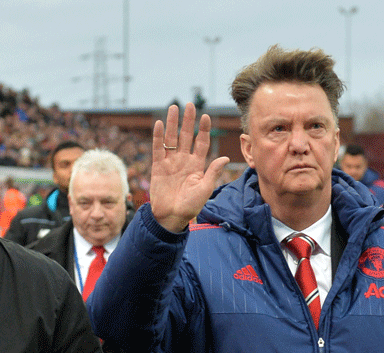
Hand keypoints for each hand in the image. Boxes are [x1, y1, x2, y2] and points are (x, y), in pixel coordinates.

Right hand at [150, 103, 229, 231]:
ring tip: (174, 108)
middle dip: (188, 121)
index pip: (201, 143)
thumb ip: (213, 172)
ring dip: (173, 124)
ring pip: (172, 139)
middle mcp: (184, 160)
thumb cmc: (191, 206)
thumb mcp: (205, 189)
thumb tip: (226, 158)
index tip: (206, 116)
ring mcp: (170, 162)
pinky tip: (159, 124)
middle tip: (190, 105)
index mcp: (197, 165)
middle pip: (187, 136)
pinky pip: (158, 149)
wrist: (172, 217)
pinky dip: (158, 137)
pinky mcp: (158, 167)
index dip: (203, 130)